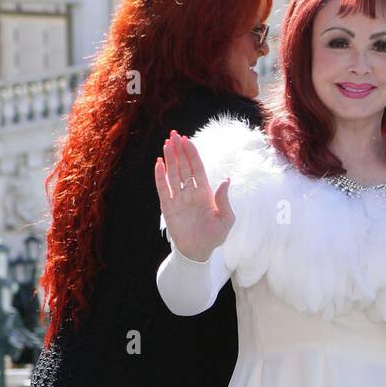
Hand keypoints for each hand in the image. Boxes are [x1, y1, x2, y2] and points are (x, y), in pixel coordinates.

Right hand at [154, 130, 233, 261]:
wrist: (198, 252)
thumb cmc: (214, 236)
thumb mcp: (226, 219)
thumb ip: (225, 200)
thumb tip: (225, 180)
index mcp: (205, 192)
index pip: (197, 168)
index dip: (192, 153)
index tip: (186, 139)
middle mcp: (191, 192)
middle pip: (183, 166)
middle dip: (179, 150)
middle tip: (173, 134)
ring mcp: (179, 199)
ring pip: (173, 174)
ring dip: (169, 159)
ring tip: (166, 144)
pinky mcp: (168, 208)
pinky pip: (163, 189)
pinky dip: (160, 177)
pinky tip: (159, 164)